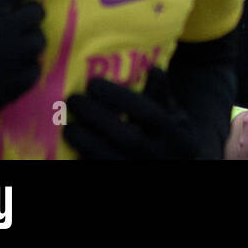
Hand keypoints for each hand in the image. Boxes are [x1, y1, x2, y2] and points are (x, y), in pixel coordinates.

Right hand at [0, 0, 46, 143]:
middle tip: (11, 18)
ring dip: (28, 38)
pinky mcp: (6, 89)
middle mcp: (1, 33)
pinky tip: (11, 65)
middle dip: (26, 12)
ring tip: (9, 42)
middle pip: (36, 13)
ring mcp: (6, 63)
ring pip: (37, 42)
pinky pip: (33, 71)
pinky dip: (27, 66)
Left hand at [64, 66, 197, 158]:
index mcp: (177, 137)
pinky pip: (97, 167)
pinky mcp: (118, 178)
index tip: (93, 83)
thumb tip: (154, 69)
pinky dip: (84, 156)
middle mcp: (160, 157)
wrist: (172, 168)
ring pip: (109, 158)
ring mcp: (138, 170)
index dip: (121, 98)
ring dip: (85, 141)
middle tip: (74, 100)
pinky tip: (73, 146)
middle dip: (98, 118)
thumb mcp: (176, 119)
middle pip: (128, 138)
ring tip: (69, 125)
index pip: (149, 114)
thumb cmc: (170, 140)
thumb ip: (162, 97)